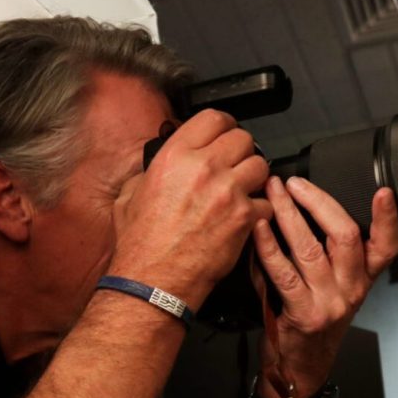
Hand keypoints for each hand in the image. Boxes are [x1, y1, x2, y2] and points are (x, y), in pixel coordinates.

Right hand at [110, 110, 271, 304]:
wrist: (154, 280)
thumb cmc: (141, 244)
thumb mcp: (130, 194)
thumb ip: (152, 171)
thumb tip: (163, 164)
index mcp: (175, 156)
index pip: (214, 118)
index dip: (222, 126)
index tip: (223, 135)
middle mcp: (204, 168)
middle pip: (243, 139)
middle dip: (240, 151)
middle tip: (232, 165)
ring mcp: (228, 192)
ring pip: (261, 166)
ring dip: (253, 177)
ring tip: (241, 189)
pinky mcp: (244, 218)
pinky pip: (266, 203)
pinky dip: (259, 210)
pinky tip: (244, 217)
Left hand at [250, 177, 397, 397]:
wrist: (299, 366)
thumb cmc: (312, 320)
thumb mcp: (332, 286)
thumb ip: (328, 252)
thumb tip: (304, 207)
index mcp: (363, 279)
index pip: (387, 246)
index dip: (389, 219)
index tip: (383, 192)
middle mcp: (351, 289)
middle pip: (345, 235)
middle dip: (318, 202)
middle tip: (295, 184)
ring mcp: (329, 303)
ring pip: (310, 248)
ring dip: (288, 215)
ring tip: (273, 194)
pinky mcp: (304, 314)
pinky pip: (283, 273)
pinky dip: (268, 246)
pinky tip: (259, 228)